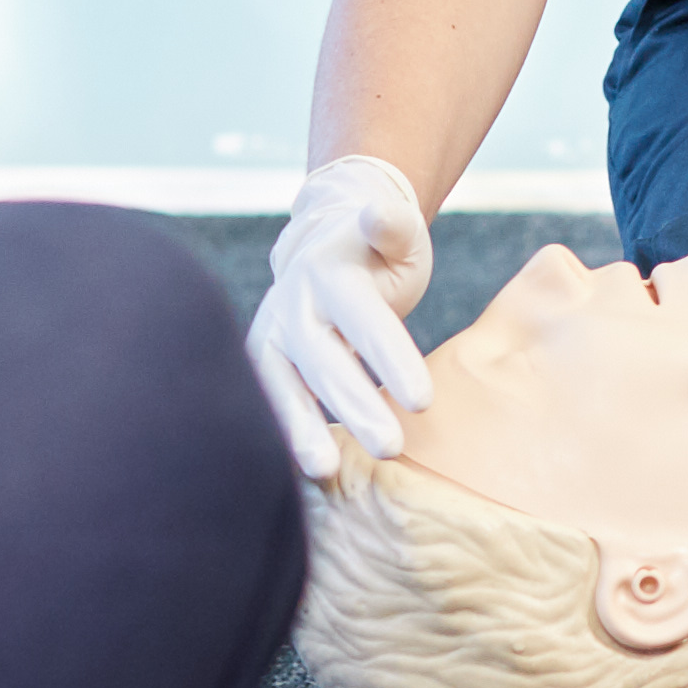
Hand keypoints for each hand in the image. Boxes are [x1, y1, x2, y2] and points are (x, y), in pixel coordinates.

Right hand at [247, 153, 435, 477]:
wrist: (326, 245)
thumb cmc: (379, 250)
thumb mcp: (397, 232)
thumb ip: (392, 226)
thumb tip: (377, 214)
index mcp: (332, 272)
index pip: (365, 320)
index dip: (392, 358)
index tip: (423, 401)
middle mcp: (295, 305)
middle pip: (325, 360)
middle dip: (357, 406)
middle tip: (390, 448)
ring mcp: (273, 335)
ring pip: (285, 385)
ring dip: (303, 428)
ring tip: (326, 468)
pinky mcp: (264, 362)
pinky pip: (271, 400)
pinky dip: (282, 433)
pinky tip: (301, 473)